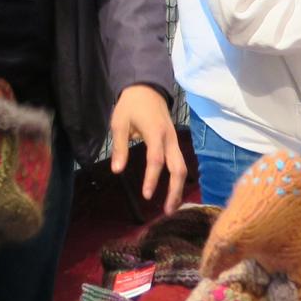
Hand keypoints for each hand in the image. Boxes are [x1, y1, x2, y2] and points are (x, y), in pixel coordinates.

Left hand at [109, 85, 187, 214]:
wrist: (147, 88)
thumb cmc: (130, 106)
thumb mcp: (119, 123)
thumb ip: (120, 147)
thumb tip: (117, 171)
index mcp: (155, 133)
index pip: (156, 160)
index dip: (152, 178)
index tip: (146, 196)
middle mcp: (170, 139)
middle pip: (178, 168)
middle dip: (175, 190)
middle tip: (167, 211)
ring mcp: (174, 140)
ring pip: (182, 167)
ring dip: (178, 188)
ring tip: (171, 207)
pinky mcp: (174, 143)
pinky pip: (180, 162)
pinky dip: (177, 179)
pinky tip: (172, 192)